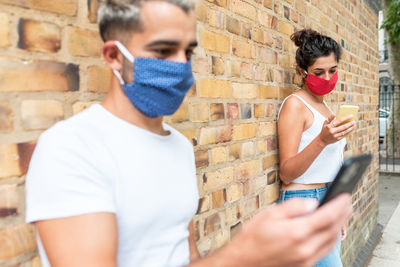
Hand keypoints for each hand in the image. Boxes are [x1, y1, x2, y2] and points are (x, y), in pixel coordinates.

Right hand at [207, 194, 352, 266]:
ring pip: (331, 242)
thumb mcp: (269, 214)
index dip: (338, 205)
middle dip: (343, 214)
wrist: (244, 262)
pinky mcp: (304, 266)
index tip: (345, 195)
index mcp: (296, 232)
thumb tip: (313, 203)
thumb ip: (294, 207)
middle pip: (333, 229)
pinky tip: (329, 231)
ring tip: (342, 214)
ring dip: (339, 227)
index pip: (326, 216)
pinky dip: (330, 239)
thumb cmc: (253, 237)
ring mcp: (306, 259)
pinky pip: (324, 251)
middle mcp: (305, 248)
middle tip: (348, 202)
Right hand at [318, 114, 354, 145]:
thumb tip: (334, 114)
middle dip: (350, 124)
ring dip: (350, 128)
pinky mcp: (337, 139)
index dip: (346, 118)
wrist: (322, 140)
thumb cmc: (324, 130)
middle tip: (354, 121)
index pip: (339, 121)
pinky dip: (349, 132)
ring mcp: (335, 136)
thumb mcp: (325, 124)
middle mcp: (332, 131)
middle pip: (343, 127)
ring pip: (345, 131)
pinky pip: (345, 135)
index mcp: (329, 126)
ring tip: (354, 125)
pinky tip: (351, 129)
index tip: (351, 115)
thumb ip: (330, 118)